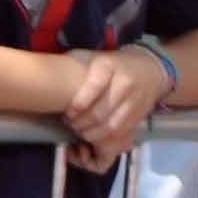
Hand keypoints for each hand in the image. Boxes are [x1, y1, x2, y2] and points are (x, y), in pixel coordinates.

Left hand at [59, 44, 164, 171]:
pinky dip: (104, 140)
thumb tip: (47, 75)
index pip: (95, 85)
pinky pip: (120, 133)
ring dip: (91, 134)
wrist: (150, 69)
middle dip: (80, 123)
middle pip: (100, 112)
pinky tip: (92, 137)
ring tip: (79, 131)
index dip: (78, 103)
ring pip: (111, 126)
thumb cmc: (112, 64)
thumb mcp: (92, 57)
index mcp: (109, 66)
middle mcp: (124, 83)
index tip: (67, 112)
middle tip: (69, 124)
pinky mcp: (139, 116)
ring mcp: (134, 101)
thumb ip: (72, 63)